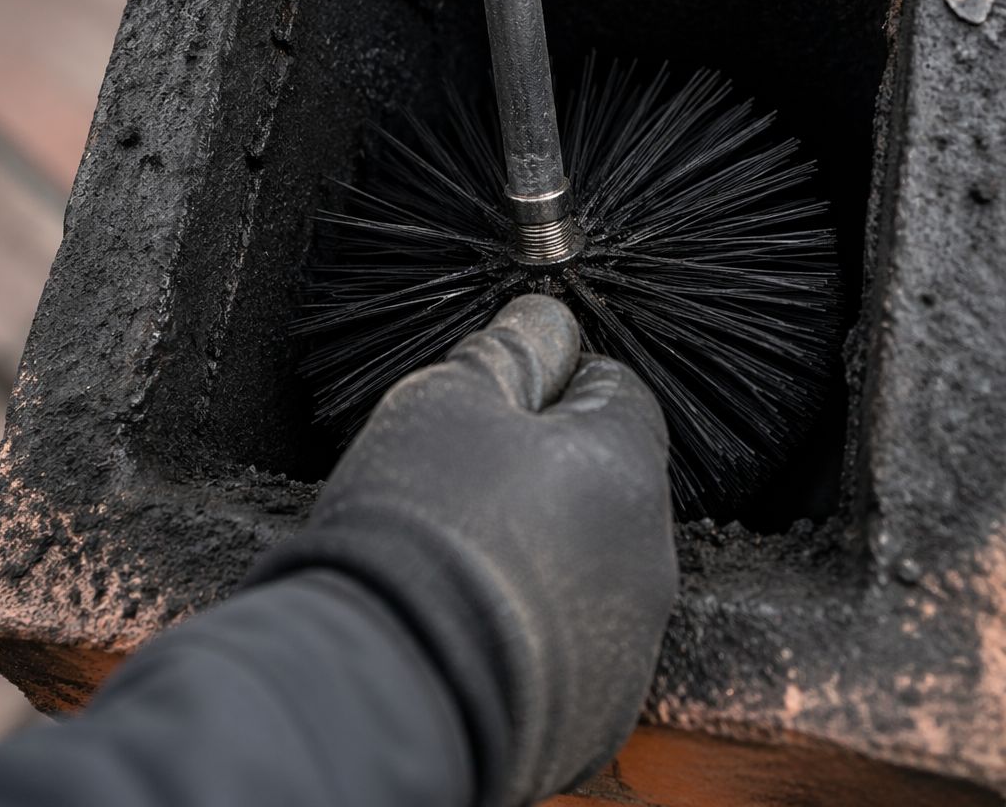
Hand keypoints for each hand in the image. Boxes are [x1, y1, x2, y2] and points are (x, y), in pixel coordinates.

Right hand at [259, 296, 676, 806]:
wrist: (384, 685)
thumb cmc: (419, 530)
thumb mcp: (449, 399)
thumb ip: (510, 350)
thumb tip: (546, 320)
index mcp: (625, 467)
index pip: (618, 389)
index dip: (556, 381)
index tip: (505, 396)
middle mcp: (648, 556)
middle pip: (606, 480)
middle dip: (547, 470)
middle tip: (466, 476)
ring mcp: (628, 642)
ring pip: (592, 564)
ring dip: (544, 550)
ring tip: (460, 554)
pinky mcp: (596, 713)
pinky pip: (573, 644)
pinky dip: (532, 626)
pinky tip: (469, 617)